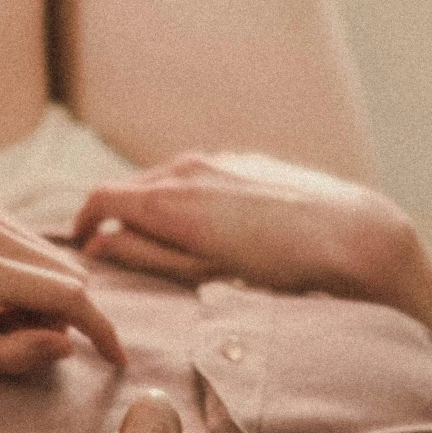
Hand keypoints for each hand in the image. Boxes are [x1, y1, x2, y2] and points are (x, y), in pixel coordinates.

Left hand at [0, 195, 126, 378]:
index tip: (116, 359)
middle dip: (62, 315)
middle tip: (19, 345)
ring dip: (41, 293)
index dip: (100, 330)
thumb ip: (11, 355)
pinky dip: (22, 270)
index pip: (67, 295)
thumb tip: (69, 345)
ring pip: (48, 254)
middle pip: (65, 272)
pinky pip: (23, 238)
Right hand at [70, 154, 420, 305]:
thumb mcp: (202, 274)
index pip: (100, 198)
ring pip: (167, 179)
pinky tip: (210, 225)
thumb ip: (145, 256)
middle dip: (116, 216)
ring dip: (154, 206)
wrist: (352, 237)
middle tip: (115, 250)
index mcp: (169, 199)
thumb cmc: (278, 268)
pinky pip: (200, 174)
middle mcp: (187, 168)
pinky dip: (187, 196)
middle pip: (131, 187)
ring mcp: (219, 158)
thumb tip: (98, 245)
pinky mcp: (246, 160)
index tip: (79, 245)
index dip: (81, 223)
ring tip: (164, 242)